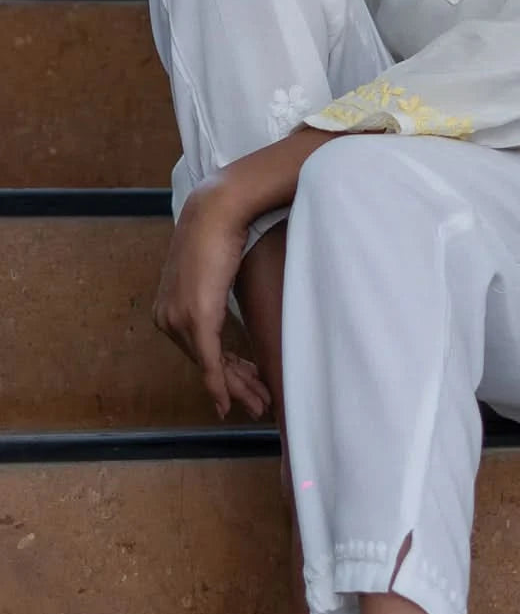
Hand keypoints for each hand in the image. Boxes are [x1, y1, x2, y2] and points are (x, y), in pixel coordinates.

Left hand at [152, 175, 270, 421]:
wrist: (216, 210)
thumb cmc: (219, 231)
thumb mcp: (211, 270)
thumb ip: (210, 293)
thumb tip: (222, 301)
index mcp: (166, 308)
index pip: (196, 350)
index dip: (221, 372)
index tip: (242, 385)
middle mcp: (166, 319)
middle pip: (204, 363)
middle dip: (234, 385)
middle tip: (256, 403)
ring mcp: (179, 320)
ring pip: (210, 366)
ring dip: (237, 387)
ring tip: (259, 401)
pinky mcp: (197, 319)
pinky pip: (210, 362)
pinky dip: (222, 385)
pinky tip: (230, 403)